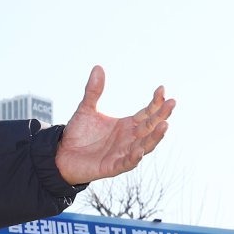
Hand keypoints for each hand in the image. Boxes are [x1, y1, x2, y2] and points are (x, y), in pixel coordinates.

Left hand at [54, 66, 174, 185]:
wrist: (61, 154)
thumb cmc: (78, 134)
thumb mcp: (86, 109)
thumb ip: (93, 91)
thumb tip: (98, 67)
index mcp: (126, 125)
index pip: (147, 113)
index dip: (156, 102)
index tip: (162, 89)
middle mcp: (129, 139)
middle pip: (150, 127)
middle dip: (162, 115)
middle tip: (172, 102)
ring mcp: (123, 153)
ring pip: (145, 145)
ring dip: (155, 136)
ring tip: (164, 125)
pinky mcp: (112, 166)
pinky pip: (127, 163)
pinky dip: (134, 157)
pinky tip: (139, 150)